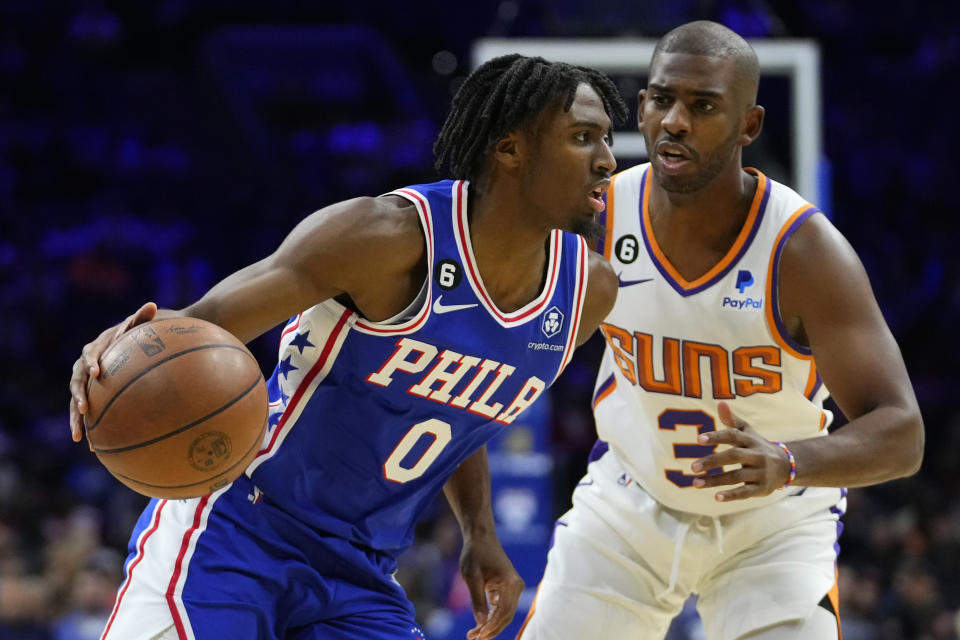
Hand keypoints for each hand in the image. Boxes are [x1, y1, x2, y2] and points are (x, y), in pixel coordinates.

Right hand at [68, 302, 158, 442]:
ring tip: (79, 437)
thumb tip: (152, 303)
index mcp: (96, 349)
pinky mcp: (95, 397)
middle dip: (78, 396)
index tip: (97, 373)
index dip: (91, 363)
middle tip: (82, 409)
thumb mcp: (144, 324)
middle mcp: (87, 367)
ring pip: (77, 402)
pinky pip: (90, 414)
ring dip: (76, 420)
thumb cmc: (143, 333)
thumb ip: (144, 317)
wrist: (138, 344)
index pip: (89, 355)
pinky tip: (95, 449)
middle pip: (77, 382)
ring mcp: (89, 384)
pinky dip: (91, 430)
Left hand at [459, 533, 523, 639]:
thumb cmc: (475, 554)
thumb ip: (477, 601)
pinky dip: (492, 616)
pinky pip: (502, 607)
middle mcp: (516, 586)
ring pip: (505, 614)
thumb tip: (481, 624)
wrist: (480, 538)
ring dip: (491, 625)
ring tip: (474, 634)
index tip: (476, 636)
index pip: (503, 613)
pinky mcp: (508, 588)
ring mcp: (514, 587)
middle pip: (506, 616)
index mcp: (510, 583)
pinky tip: (480, 624)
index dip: (491, 628)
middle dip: (491, 630)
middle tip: (473, 638)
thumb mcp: (471, 577)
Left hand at [690, 401, 791, 501]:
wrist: (786, 465)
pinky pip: (746, 492)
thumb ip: (732, 420)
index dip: (716, 436)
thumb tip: (720, 403)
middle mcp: (756, 455)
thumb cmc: (757, 446)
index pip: (732, 435)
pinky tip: (716, 497)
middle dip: (713, 461)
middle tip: (693, 467)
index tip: (698, 439)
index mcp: (750, 440)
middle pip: (733, 456)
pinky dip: (731, 495)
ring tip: (695, 483)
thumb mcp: (747, 432)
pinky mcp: (761, 488)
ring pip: (736, 476)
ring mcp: (760, 472)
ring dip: (715, 480)